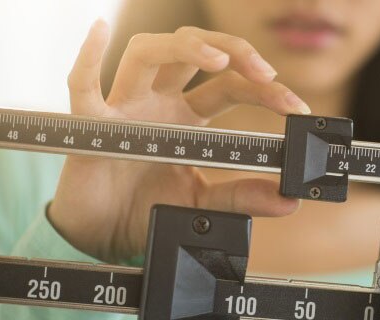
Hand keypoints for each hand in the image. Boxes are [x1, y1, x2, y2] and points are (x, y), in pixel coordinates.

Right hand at [49, 20, 308, 261]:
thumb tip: (287, 200)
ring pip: (148, 53)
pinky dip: (87, 58)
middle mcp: (158, 103)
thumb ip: (241, 196)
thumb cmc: (147, 208)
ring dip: (184, 48)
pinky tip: (99, 31)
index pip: (230, 86)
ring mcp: (125, 107)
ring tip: (219, 61)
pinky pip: (83, 86)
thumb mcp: (204, 201)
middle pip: (194, 54)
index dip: (265, 91)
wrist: (105, 236)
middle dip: (234, 53)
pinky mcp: (92, 125)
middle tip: (267, 74)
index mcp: (187, 117)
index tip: (297, 107)